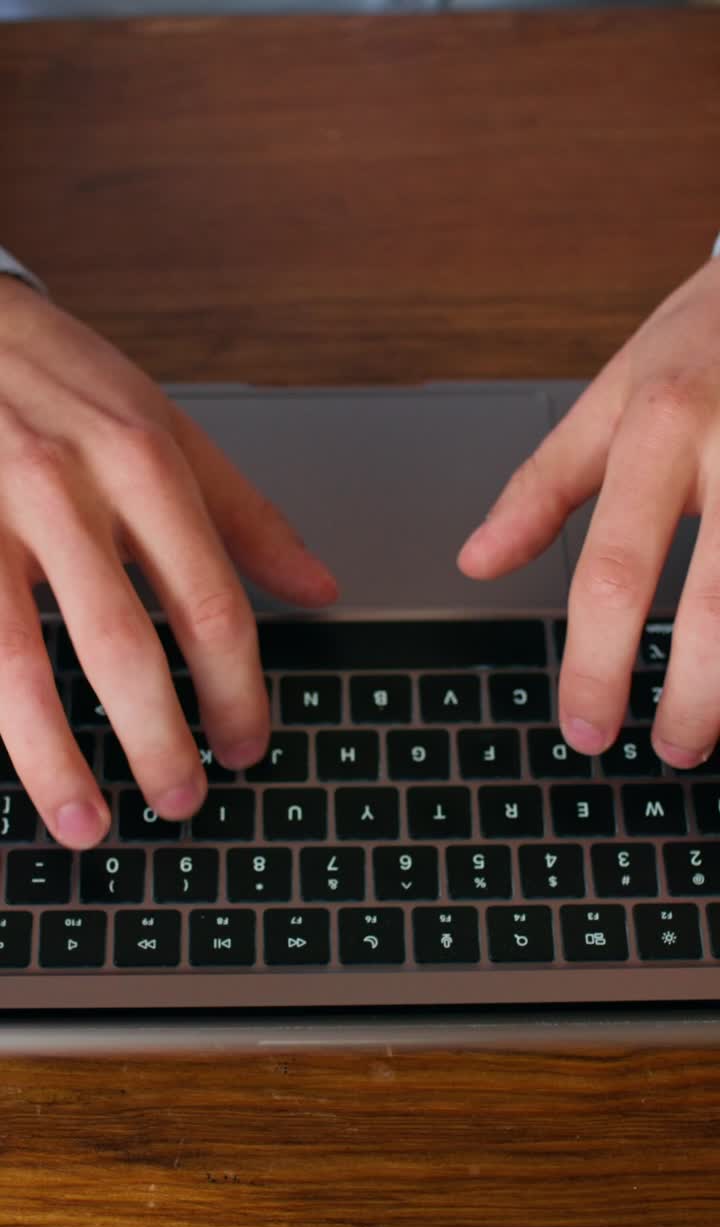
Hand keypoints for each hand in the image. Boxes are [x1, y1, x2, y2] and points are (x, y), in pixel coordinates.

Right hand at [0, 277, 336, 847]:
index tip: (248, 743)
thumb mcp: (167, 429)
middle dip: (158, 738)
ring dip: (55, 759)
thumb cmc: (64, 379)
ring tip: (88, 822)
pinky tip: (14, 758)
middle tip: (183, 798)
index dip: (236, 687)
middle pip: (121, 643)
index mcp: (141, 461)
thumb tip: (319, 588)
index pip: (208, 600)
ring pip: (16, 663)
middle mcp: (62, 489)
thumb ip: (245, 516)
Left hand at [458, 254, 719, 768]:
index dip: (597, 660)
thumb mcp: (610, 397)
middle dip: (696, 697)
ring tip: (719, 725)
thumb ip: (543, 486)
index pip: (617, 567)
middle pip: (718, 602)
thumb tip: (478, 561)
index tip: (585, 724)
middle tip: (672, 749)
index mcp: (662, 427)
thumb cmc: (700, 341)